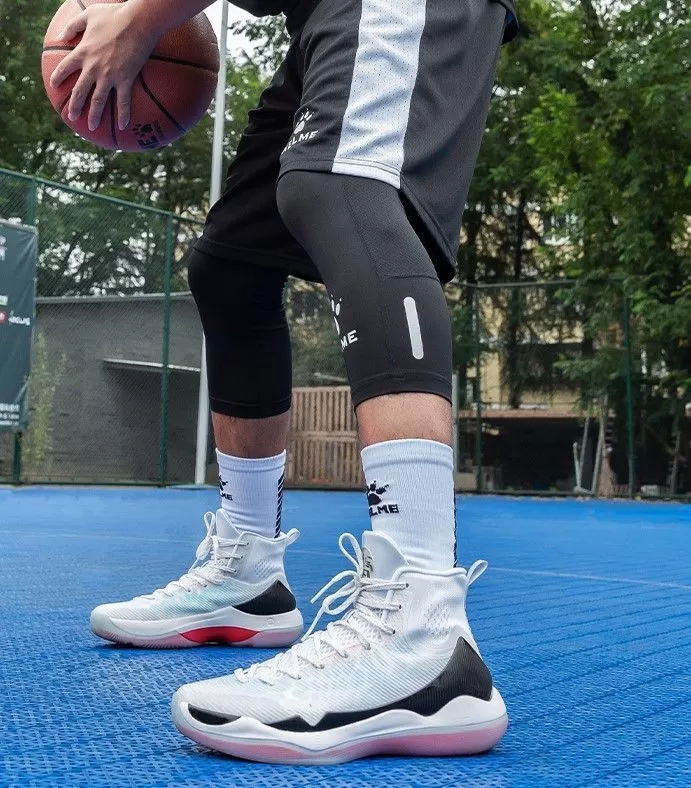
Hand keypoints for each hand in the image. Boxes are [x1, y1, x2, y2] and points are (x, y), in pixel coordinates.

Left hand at [50, 3, 159, 131]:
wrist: (137, 22)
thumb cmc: (115, 15)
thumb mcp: (89, 14)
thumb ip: (73, 25)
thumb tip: (61, 36)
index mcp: (83, 52)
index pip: (65, 68)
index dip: (59, 77)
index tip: (55, 86)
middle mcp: (93, 67)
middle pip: (80, 91)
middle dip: (74, 105)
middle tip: (71, 116)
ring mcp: (109, 76)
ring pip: (98, 100)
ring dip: (94, 115)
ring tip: (91, 126)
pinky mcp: (125, 80)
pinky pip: (123, 101)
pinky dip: (122, 114)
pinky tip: (122, 126)